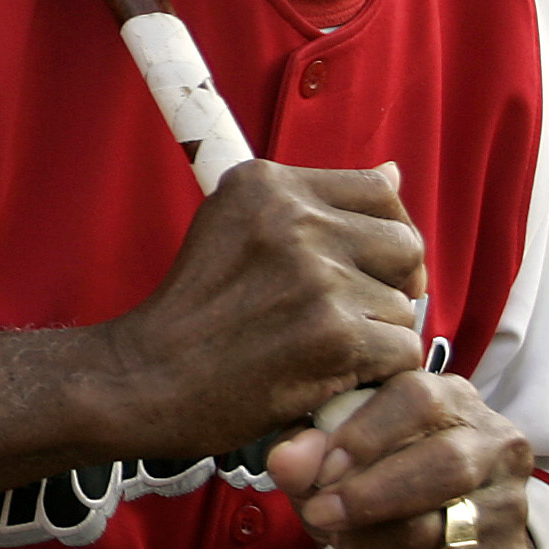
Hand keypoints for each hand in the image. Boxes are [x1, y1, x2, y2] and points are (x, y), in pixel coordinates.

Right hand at [97, 161, 425, 454]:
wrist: (144, 378)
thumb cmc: (191, 312)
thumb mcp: (231, 225)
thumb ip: (309, 202)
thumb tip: (393, 171)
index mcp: (267, 185)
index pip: (378, 189)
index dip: (389, 230)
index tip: (375, 265)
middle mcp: (294, 219)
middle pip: (404, 242)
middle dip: (397, 283)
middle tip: (364, 315)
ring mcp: (317, 276)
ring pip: (403, 304)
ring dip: (376, 336)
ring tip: (326, 353)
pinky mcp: (335, 334)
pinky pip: (401, 349)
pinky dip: (377, 373)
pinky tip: (334, 378)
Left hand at [267, 371, 537, 548]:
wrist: (451, 529)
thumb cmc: (383, 472)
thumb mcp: (339, 449)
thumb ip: (308, 448)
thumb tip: (287, 462)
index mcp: (453, 398)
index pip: (418, 398)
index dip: (366, 434)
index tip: (323, 470)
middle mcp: (496, 443)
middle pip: (445, 463)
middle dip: (371, 496)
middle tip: (320, 516)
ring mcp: (510, 504)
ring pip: (443, 528)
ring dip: (376, 544)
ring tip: (344, 545)